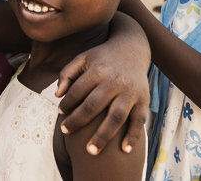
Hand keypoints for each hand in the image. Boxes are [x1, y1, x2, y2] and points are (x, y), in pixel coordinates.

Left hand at [54, 22, 150, 155]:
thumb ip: (67, 73)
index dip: (66, 104)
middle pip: (94, 106)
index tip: (60, 114)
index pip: (78, 91)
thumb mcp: (83, 57)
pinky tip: (124, 150)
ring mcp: (130, 92)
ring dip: (103, 135)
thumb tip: (57, 95)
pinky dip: (133, 136)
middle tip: (65, 132)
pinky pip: (139, 120)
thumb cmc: (102, 57)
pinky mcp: (143, 100)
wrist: (132, 48)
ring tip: (91, 151)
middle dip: (78, 121)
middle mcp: (114, 82)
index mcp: (98, 71)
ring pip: (116, 117)